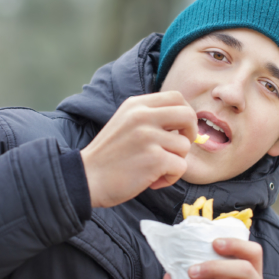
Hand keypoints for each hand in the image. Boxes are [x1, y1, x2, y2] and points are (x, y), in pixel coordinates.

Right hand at [80, 91, 197, 207]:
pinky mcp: (155, 159)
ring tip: (155, 169)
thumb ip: (150, 117)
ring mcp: (149, 137)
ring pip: (185, 145)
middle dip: (191, 132)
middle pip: (188, 115)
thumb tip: (187, 123)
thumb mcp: (125, 123)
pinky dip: (170, 178)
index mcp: (136, 105)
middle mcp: (142, 116)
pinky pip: (181, 167)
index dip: (184, 113)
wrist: (87, 179)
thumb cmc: (109, 156)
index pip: (176, 97)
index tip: (179, 130)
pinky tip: (152, 181)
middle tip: (178, 148)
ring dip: (175, 161)